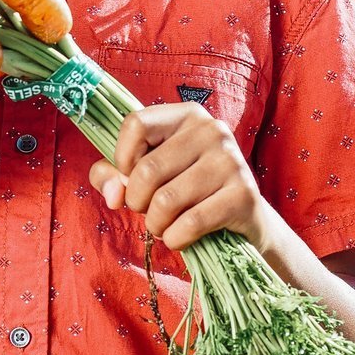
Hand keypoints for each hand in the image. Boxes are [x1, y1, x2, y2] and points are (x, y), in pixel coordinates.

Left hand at [89, 103, 267, 250]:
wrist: (243, 218)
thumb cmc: (185, 191)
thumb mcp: (146, 175)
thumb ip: (111, 176)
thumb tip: (112, 194)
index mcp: (187, 115)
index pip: (136, 124)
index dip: (122, 159)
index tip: (130, 177)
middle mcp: (212, 130)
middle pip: (147, 170)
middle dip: (136, 202)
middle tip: (148, 210)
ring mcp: (231, 161)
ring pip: (166, 201)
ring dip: (155, 224)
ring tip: (164, 225)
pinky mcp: (243, 195)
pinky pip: (191, 223)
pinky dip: (175, 238)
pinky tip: (180, 237)